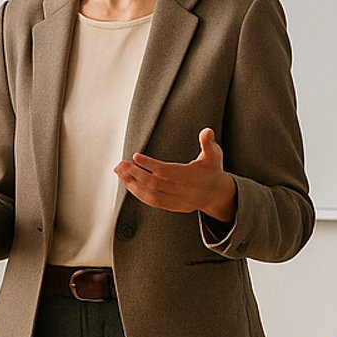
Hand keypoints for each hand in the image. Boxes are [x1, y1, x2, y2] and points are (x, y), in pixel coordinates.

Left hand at [114, 128, 237, 220]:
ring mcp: (174, 200)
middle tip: (121, 164)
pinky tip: (128, 184)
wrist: (216, 194)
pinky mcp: (170, 205)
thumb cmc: (212, 171)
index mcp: (189, 176)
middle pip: (153, 184)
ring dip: (132, 184)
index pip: (166, 171)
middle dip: (135, 174)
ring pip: (150, 195)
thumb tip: (207, 131)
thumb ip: (209, 143)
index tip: (136, 156)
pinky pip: (151, 202)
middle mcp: (180, 190)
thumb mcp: (214, 155)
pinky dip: (138, 194)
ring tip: (120, 172)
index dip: (150, 165)